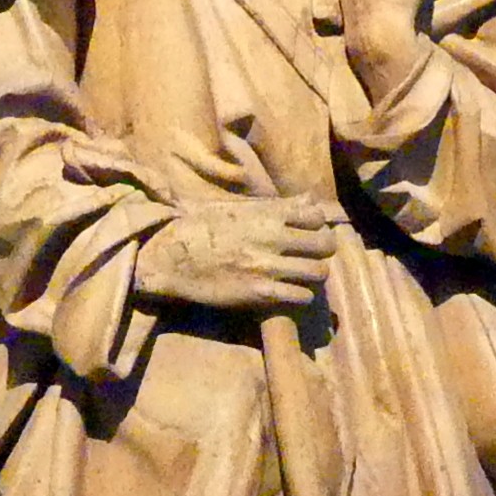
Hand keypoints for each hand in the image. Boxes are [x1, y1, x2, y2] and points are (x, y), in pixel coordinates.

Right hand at [133, 195, 342, 310]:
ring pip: (318, 271)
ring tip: (303, 277)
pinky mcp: (260, 292)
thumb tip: (309, 199)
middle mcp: (272, 236)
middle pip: (325, 243)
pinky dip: (301, 296)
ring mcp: (267, 265)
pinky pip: (300, 296)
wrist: (170, 256)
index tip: (309, 232)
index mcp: (266, 213)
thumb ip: (276, 205)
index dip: (317, 224)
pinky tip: (291, 294)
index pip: (315, 214)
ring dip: (314, 275)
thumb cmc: (199, 227)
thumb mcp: (237, 206)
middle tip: (312, 257)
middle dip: (323, 250)